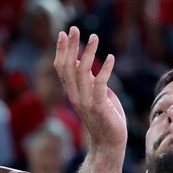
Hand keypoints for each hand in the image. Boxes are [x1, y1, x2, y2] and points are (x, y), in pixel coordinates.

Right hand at [53, 27, 126, 149]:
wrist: (109, 144)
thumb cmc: (105, 118)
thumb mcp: (95, 94)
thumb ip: (88, 79)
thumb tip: (84, 60)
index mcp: (72, 92)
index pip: (61, 68)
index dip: (61, 50)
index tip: (63, 33)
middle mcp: (75, 96)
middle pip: (68, 66)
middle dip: (70, 46)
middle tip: (74, 28)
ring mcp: (86, 102)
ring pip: (81, 72)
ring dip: (88, 52)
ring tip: (94, 37)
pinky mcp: (100, 106)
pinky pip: (100, 84)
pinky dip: (105, 69)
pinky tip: (111, 58)